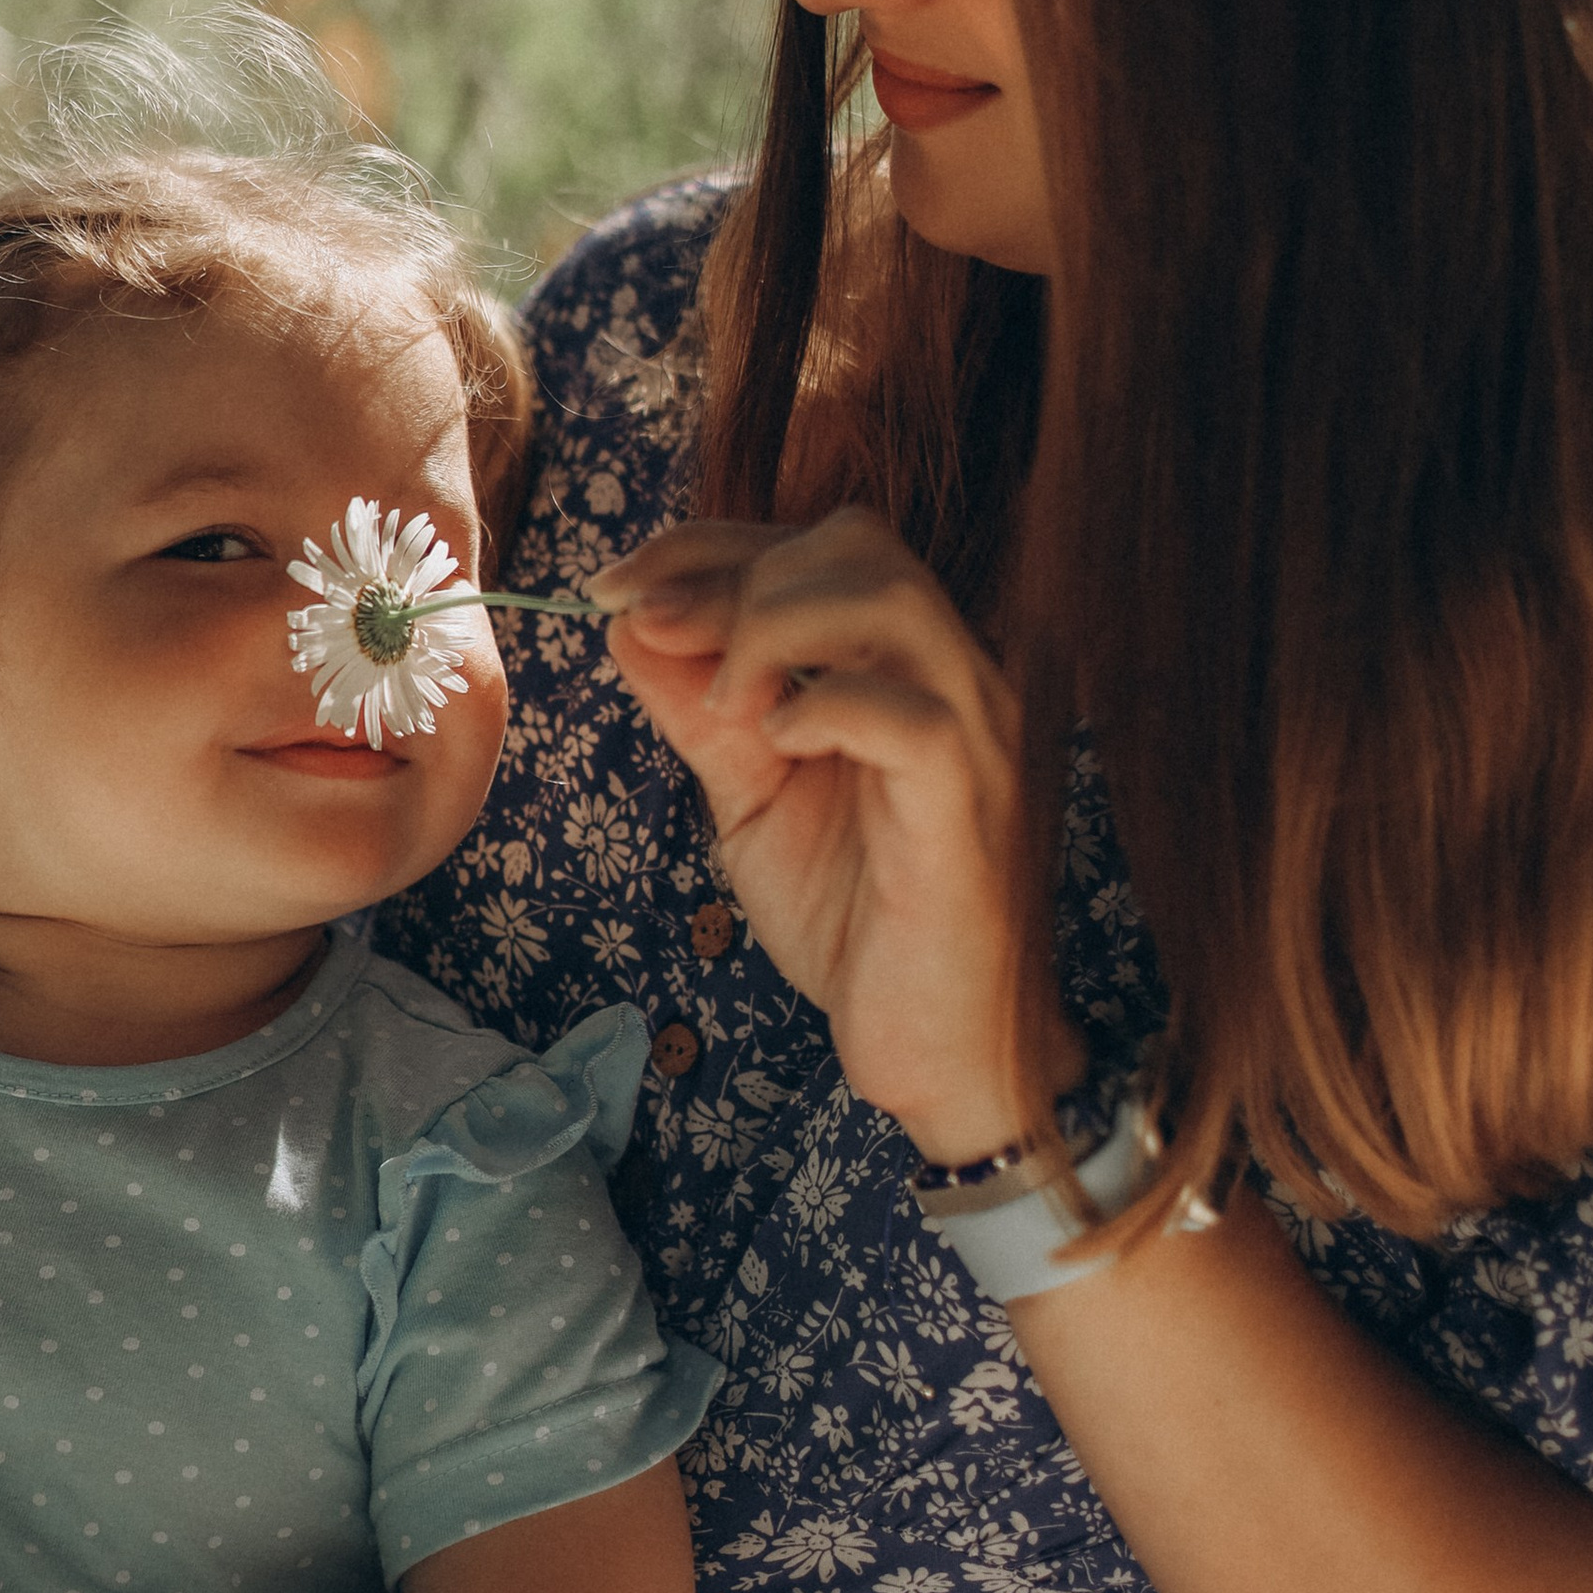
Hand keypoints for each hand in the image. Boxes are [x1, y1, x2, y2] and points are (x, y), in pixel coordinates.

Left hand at [593, 509, 1060, 1159]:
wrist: (932, 1048)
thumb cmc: (854, 919)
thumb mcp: (750, 799)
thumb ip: (699, 711)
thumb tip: (629, 622)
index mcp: (907, 664)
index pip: (820, 546)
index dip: (709, 546)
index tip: (615, 585)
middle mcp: (957, 677)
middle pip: (858, 545)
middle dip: (733, 570)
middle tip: (650, 627)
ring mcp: (977, 736)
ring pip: (893, 600)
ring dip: (776, 624)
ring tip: (720, 699)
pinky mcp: (971, 808)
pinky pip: (912, 717)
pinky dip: (825, 709)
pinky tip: (772, 744)